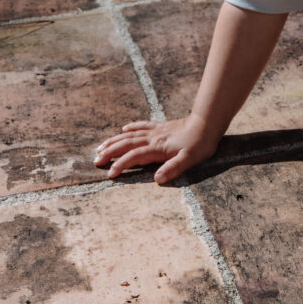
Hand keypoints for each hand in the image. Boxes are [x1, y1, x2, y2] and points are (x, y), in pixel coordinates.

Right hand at [93, 114, 218, 183]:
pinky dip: (131, 128)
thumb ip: (173, 169)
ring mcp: (156, 131)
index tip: (109, 174)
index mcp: (158, 148)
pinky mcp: (161, 126)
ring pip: (130, 135)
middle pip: (126, 144)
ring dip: (115, 141)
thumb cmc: (199, 145)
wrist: (206, 124)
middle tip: (95, 160)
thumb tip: (157, 179)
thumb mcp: (189, 160)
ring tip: (101, 146)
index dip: (121, 165)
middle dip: (110, 152)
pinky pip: (142, 126)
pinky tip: (123, 129)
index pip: (134, 157)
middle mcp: (153, 138)